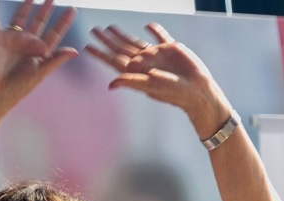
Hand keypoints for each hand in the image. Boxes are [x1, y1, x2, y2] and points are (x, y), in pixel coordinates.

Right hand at [0, 0, 77, 112]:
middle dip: (46, 9)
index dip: (63, 22)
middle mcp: (26, 44)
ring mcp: (11, 40)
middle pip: (39, 22)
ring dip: (25, 5)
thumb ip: (56, 59)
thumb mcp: (40, 72)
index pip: (54, 34)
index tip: (73, 9)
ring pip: (20, 17)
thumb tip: (75, 51)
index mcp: (39, 53)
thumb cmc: (18, 87)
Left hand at [85, 23, 229, 137]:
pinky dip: (154, 30)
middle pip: (120, 48)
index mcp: (137, 71)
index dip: (100, 54)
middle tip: (94, 31)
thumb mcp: (150, 86)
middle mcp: (144, 62)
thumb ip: (131, 82)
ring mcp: (157, 55)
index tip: (87, 47)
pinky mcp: (171, 49)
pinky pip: (160, 36)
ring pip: (135, 41)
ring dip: (122, 35)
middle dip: (107, 40)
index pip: (114, 60)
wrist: (196, 90)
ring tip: (110, 27)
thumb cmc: (173, 92)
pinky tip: (147, 26)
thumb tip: (110, 84)